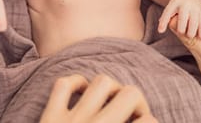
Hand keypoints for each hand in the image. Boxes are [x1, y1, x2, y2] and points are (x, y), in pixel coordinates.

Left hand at [40, 74, 157, 122]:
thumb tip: (150, 119)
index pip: (150, 120)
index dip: (152, 121)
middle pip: (130, 94)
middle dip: (138, 103)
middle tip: (134, 115)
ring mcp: (70, 122)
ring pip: (102, 82)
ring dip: (110, 91)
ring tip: (111, 103)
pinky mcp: (49, 119)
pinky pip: (64, 85)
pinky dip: (74, 84)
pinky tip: (81, 92)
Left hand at [157, 0, 200, 38]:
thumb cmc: (179, 5)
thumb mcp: (171, 7)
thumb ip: (165, 18)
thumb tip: (160, 30)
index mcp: (175, 3)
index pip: (168, 13)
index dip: (164, 22)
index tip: (160, 31)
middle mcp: (185, 5)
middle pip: (182, 17)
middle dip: (181, 26)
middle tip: (181, 32)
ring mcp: (194, 8)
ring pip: (194, 21)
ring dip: (192, 30)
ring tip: (190, 36)